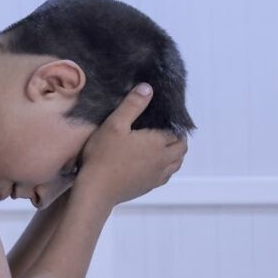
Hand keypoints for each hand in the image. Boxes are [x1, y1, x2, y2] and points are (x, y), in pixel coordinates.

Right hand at [75, 84, 187, 205]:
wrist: (96, 190)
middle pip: (181, 148)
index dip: (174, 124)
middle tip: (165, 130)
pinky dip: (166, 167)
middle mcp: (163, 160)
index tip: (165, 118)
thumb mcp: (114, 124)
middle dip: (178, 138)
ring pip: (176, 163)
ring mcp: (157, 176)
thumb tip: (148, 88)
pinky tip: (153, 164)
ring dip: (174, 154)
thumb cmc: (103, 156)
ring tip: (162, 146)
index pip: (176, 131)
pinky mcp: (149, 187)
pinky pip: (166, 176)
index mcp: (158, 143)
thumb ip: (132, 105)